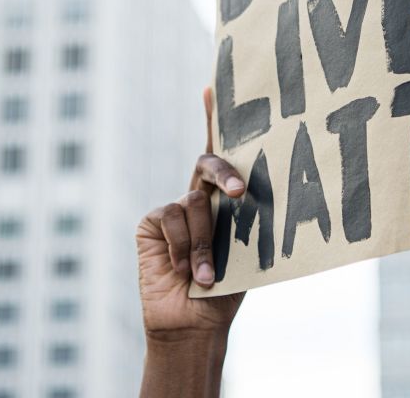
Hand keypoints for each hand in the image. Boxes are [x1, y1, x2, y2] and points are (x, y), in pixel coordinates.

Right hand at [136, 88, 247, 340]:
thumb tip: (258, 194)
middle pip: (208, 162)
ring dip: (203, 242)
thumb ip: (246, 219)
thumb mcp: (245, 249)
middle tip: (239, 192)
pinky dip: (182, 248)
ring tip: (206, 275)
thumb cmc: (228, 288)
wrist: (194, 323)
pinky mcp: (151, 223)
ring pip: (193, 202)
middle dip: (225, 172)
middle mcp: (197, 197)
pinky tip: (183, 273)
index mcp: (224, 199)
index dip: (215, 117)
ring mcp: (172, 209)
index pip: (223, 152)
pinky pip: (171, 218)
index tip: (214, 86)